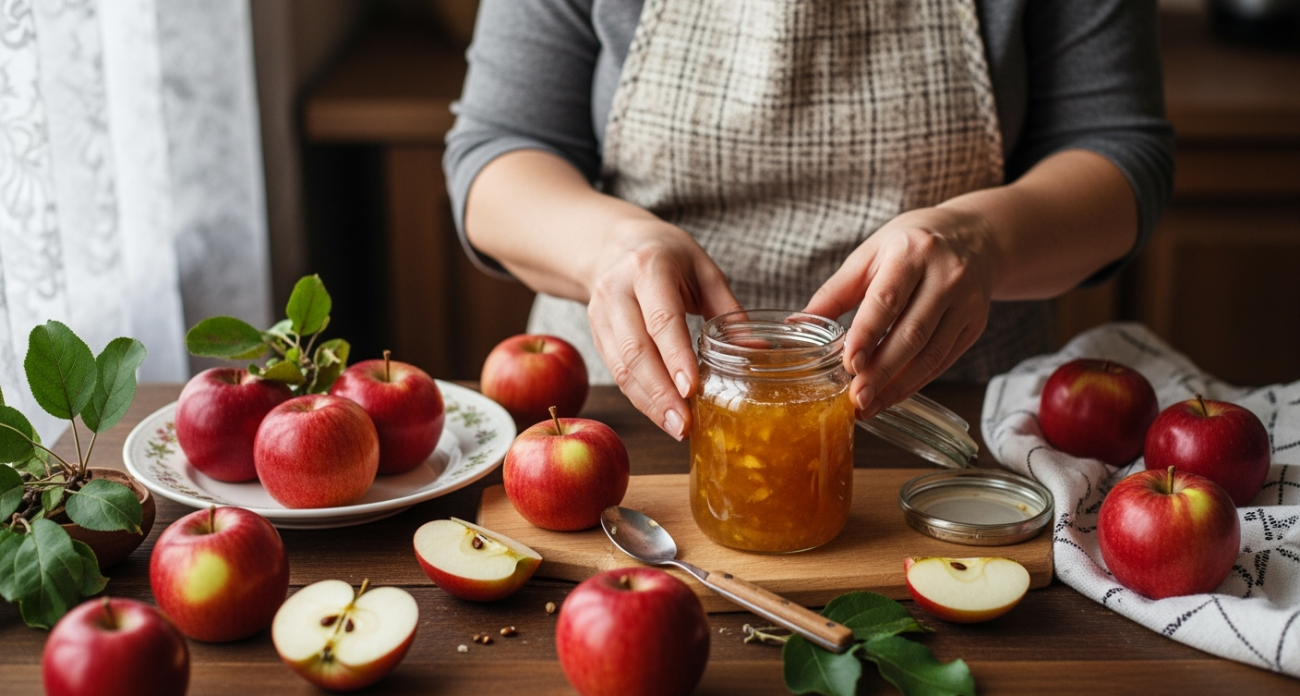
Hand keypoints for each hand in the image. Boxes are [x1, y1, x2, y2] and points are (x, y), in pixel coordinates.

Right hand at [587, 219, 740, 439]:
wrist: (614, 244)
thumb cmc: (667, 256)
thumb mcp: (704, 270)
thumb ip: (728, 311)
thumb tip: (757, 351)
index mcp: (648, 268)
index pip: (661, 319)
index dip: (675, 357)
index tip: (691, 389)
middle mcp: (616, 290)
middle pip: (635, 350)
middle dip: (660, 393)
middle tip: (685, 424)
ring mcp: (600, 313)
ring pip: (620, 367)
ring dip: (648, 402)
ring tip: (676, 427)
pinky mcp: (595, 333)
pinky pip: (615, 371)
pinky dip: (639, 396)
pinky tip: (660, 413)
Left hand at [803, 206, 1000, 417]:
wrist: (972, 237)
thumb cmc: (909, 246)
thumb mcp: (869, 255)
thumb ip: (835, 292)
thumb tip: (797, 324)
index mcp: (912, 252)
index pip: (888, 299)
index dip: (868, 334)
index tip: (849, 364)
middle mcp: (946, 276)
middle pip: (912, 332)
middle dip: (882, 370)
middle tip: (856, 398)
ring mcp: (966, 302)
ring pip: (931, 353)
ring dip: (898, 385)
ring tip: (869, 405)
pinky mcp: (975, 324)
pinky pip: (944, 360)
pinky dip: (916, 382)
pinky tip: (892, 395)